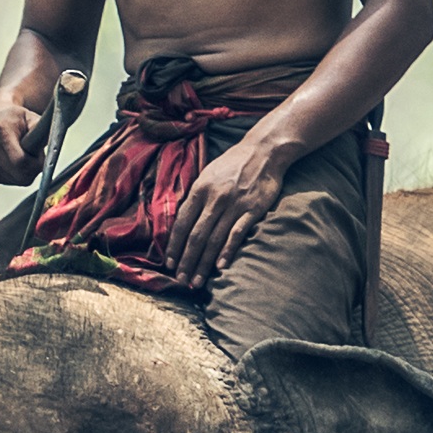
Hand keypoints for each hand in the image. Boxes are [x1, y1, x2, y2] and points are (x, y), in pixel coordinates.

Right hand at [0, 72, 69, 203]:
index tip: (41, 156)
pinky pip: (8, 182)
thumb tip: (54, 140)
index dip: (36, 163)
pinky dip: (15, 175)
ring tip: (22, 155)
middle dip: (32, 170)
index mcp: (0, 130)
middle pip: (19, 175)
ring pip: (15, 180)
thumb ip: (41, 129)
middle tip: (35, 157)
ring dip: (24, 172)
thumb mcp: (32, 117)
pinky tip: (13, 161)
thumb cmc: (17, 118)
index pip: (21, 161)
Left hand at [169, 133, 291, 288]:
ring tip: (196, 281)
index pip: (182, 224)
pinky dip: (227, 251)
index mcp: (200, 189)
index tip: (168, 264)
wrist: (263, 151)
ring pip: (213, 239)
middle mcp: (214, 199)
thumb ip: (196, 198)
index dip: (174, 246)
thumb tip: (182, 222)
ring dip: (203, 263)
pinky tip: (220, 267)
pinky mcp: (252, 210)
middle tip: (181, 280)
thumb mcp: (208, 175)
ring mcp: (234, 205)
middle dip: (186, 261)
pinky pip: (236, 234)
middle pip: (196, 236)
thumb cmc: (233, 164)